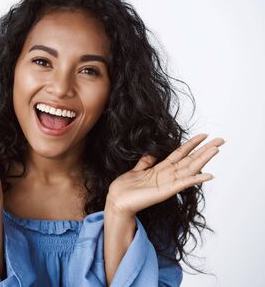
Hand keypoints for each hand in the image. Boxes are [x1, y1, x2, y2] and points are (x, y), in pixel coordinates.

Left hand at [106, 133, 225, 216]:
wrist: (117, 201)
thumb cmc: (125, 188)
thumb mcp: (136, 170)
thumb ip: (145, 162)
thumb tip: (151, 152)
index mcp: (160, 169)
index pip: (180, 153)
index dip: (191, 144)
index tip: (203, 135)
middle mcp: (167, 175)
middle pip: (190, 159)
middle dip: (204, 149)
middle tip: (220, 140)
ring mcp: (168, 183)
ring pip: (190, 168)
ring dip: (204, 159)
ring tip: (216, 149)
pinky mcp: (166, 191)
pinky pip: (184, 183)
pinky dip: (196, 179)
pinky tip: (208, 175)